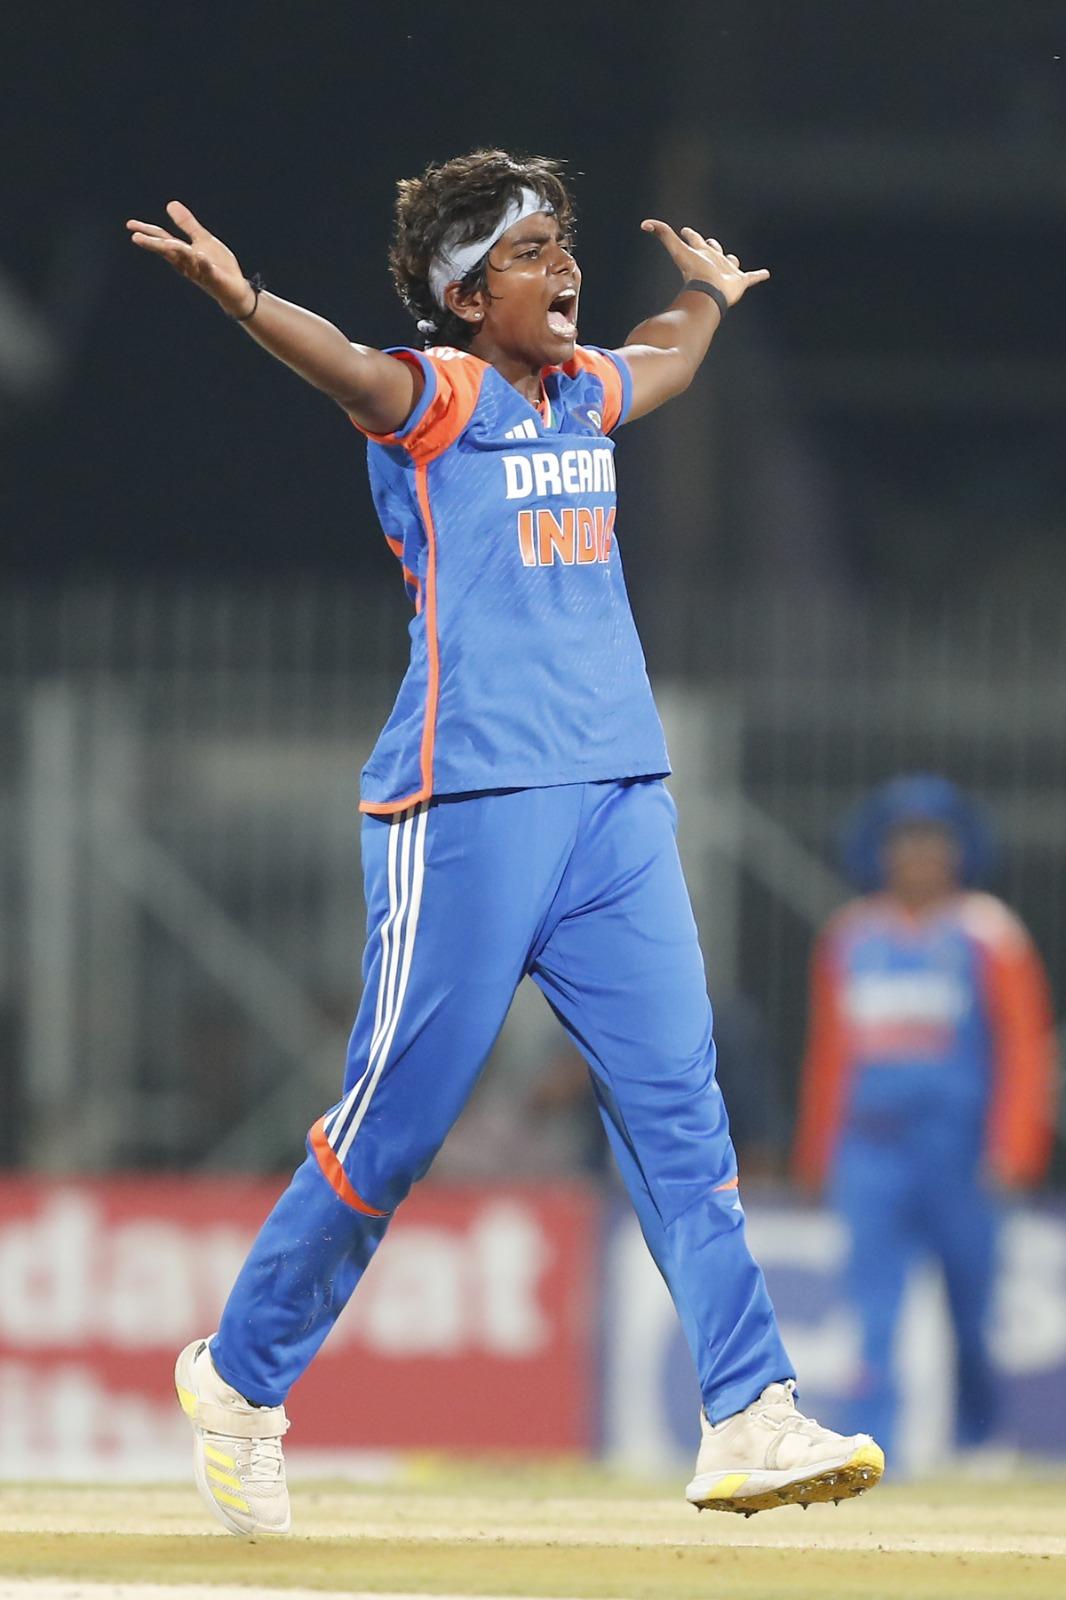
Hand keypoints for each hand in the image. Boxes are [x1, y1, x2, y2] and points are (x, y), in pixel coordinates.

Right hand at [126, 201, 254, 317]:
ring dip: (176, 251)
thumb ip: (187, 224)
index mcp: (183, 253)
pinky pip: (208, 271)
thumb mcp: (203, 239)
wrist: (236, 288)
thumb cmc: (218, 265)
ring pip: (186, 260)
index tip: (130, 226)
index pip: (163, 240)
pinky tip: (200, 255)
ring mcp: (200, 272)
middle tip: (136, 238)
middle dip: (153, 245)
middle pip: (169, 252)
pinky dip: (203, 264)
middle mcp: (188, 263)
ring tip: (166, 242)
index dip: (147, 232)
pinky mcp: (215, 279)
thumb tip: (170, 203)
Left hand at [640, 219, 769, 307]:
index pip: (694, 240)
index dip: (690, 234)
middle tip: (710, 242)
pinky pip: (751, 277)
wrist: (709, 291)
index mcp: (700, 254)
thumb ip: (662, 234)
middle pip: (713, 250)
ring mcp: (727, 272)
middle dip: (712, 246)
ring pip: (731, 263)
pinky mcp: (740, 281)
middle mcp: (713, 261)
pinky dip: (758, 275)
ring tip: (734, 261)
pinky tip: (766, 273)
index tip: (685, 231)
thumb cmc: (695, 271)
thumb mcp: (677, 248)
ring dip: (732, 262)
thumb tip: (643, 223)